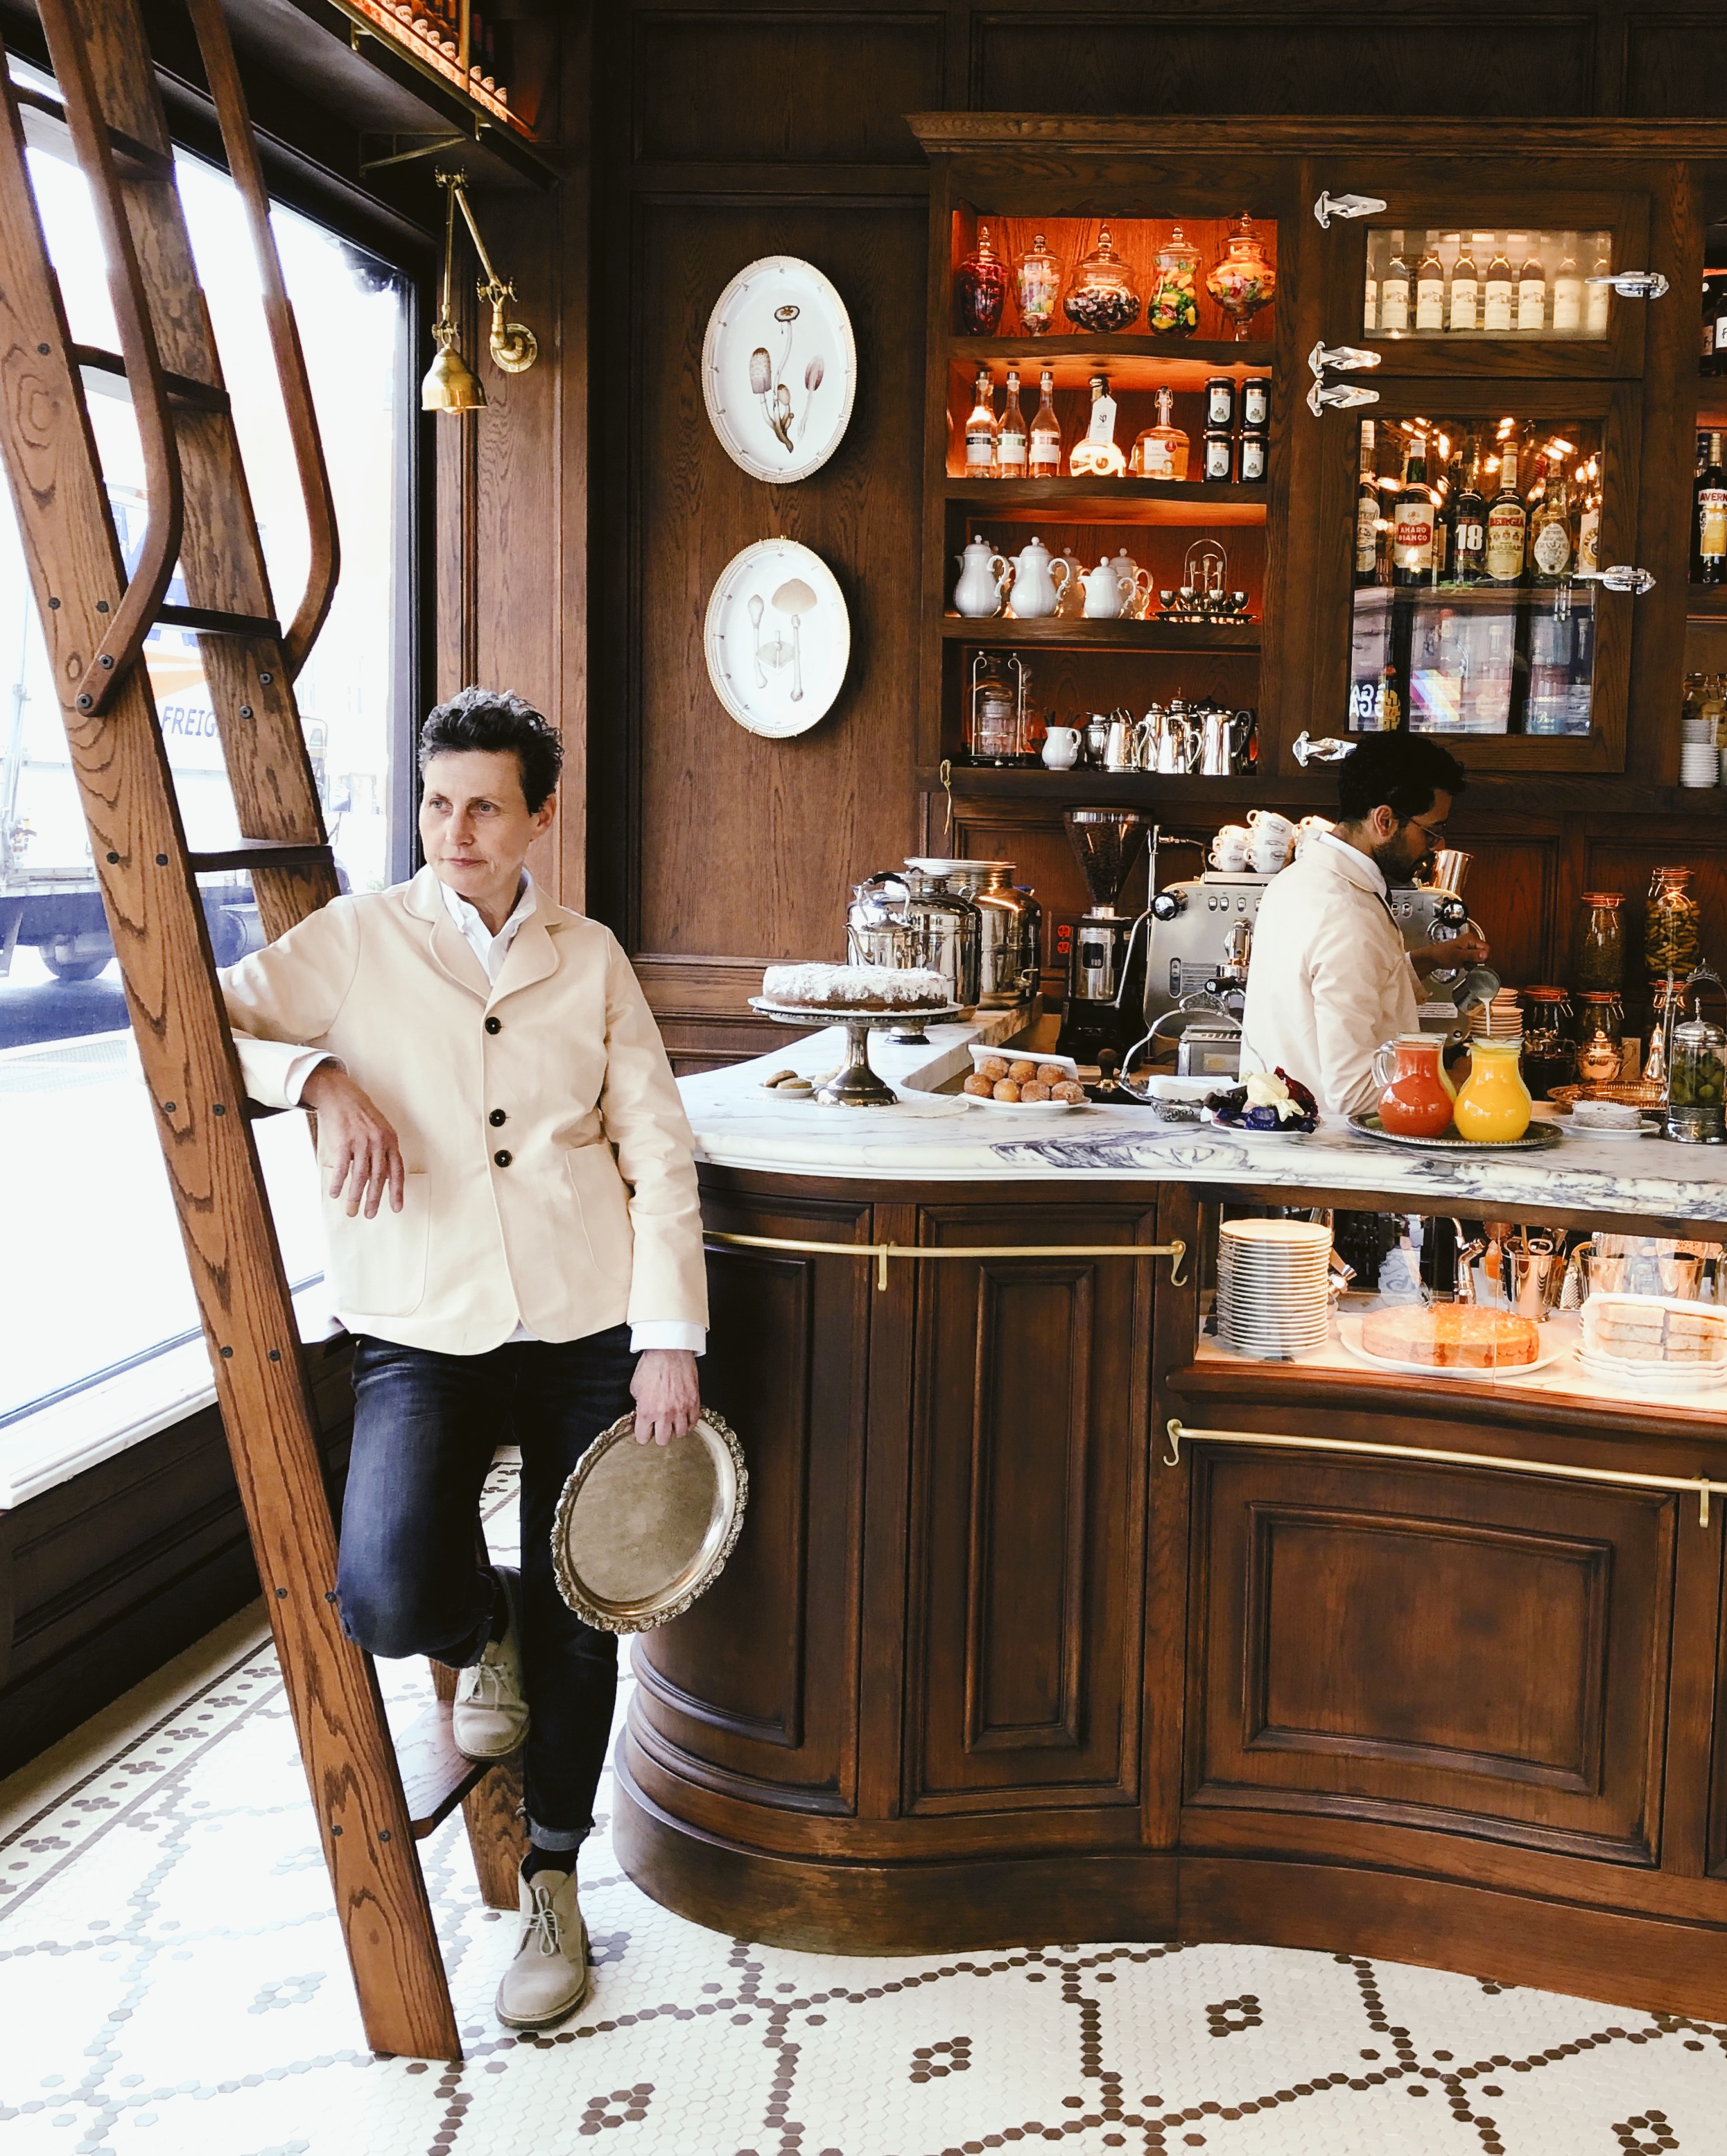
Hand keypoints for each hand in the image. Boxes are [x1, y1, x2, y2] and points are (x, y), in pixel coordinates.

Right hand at [301, 1064, 403, 1218]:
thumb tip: (382, 1177)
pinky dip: (338, 1182)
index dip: (397, 1190)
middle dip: (374, 1199)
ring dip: (355, 1196)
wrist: (340, 1094)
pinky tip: (335, 1193)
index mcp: (390, 1140)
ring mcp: (361, 1142)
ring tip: (352, 1210)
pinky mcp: (343, 1142)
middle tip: (370, 1214)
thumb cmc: (359, 1114)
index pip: (397, 1170)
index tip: (396, 1207)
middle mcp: (378, 1142)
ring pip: (360, 1176)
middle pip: (378, 1177)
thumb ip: (382, 1151)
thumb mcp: (379, 1129)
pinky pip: (341, 1168)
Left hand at [631, 1349, 699, 1445]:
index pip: (643, 1438)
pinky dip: (688, 1423)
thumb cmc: (652, 1366)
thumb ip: (638, 1405)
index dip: (643, 1434)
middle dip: (659, 1434)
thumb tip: (640, 1414)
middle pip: (663, 1440)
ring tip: (672, 1422)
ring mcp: (681, 1409)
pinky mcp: (694, 1403)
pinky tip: (684, 1418)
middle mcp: (664, 1414)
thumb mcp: (635, 1387)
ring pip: (680, 1434)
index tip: (644, 1430)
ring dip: (675, 1429)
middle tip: (658, 1427)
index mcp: (646, 1411)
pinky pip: (693, 1422)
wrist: (669, 1351)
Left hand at [1413, 930, 1489, 973]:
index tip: (1478, 963)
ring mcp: (1469, 946)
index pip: (1487, 948)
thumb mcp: (1459, 956)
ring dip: (1474, 963)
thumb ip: (1473, 955)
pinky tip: (1464, 965)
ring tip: (1465, 964)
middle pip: (1484, 952)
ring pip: (1480, 957)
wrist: (1432, 958)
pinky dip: (1471, 963)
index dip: (1484, 957)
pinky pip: (1474, 959)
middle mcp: (1471, 941)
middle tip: (1470, 964)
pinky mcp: (1466, 952)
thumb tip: (1485, 955)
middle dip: (1479, 960)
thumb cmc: (1442, 955)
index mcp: (1471, 938)